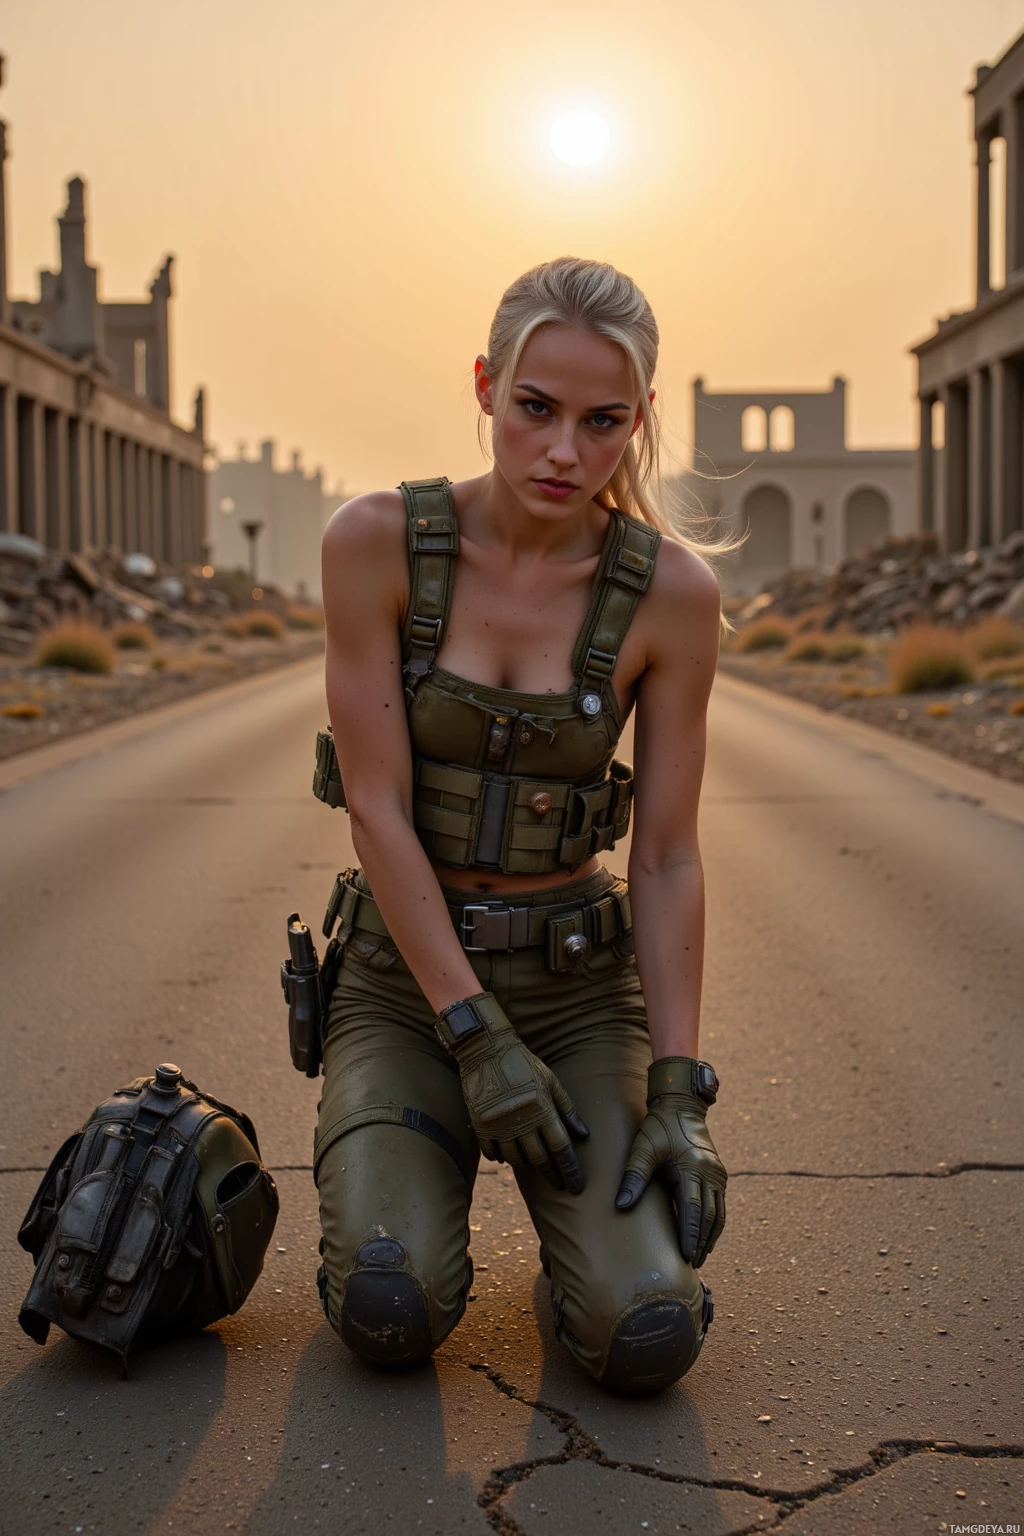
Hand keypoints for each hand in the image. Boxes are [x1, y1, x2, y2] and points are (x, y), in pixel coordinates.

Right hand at [435, 992, 589, 1191]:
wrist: (486, 1050)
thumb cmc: (523, 1063)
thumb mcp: (551, 1081)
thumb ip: (567, 1109)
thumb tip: (583, 1135)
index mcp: (542, 1110)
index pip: (560, 1148)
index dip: (570, 1169)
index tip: (577, 1186)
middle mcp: (521, 1122)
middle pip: (540, 1159)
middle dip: (552, 1175)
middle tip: (560, 1186)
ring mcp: (499, 1125)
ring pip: (516, 1159)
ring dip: (528, 1167)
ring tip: (536, 1170)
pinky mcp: (480, 1124)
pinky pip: (492, 1152)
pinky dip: (502, 1159)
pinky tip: (508, 1160)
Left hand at [615, 1056, 726, 1265]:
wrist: (681, 1106)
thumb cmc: (658, 1127)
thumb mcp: (643, 1148)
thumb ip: (633, 1176)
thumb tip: (620, 1205)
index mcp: (693, 1168)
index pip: (693, 1211)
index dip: (690, 1236)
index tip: (687, 1257)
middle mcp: (711, 1173)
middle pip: (709, 1217)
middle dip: (702, 1242)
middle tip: (693, 1265)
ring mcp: (718, 1174)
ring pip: (719, 1214)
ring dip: (711, 1237)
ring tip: (700, 1257)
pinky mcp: (719, 1174)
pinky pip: (720, 1206)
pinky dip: (715, 1224)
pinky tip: (707, 1237)